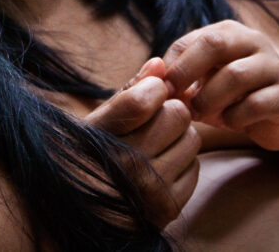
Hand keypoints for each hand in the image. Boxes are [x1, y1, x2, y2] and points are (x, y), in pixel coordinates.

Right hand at [85, 57, 201, 226]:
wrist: (84, 214)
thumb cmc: (93, 154)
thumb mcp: (99, 120)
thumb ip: (130, 91)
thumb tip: (160, 63)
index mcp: (98, 137)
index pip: (143, 100)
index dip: (153, 88)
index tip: (148, 92)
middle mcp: (124, 165)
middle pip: (177, 114)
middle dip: (168, 113)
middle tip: (151, 124)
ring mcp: (148, 190)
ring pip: (192, 138)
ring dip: (179, 138)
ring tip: (155, 147)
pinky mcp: (168, 207)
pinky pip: (195, 166)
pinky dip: (182, 164)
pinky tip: (160, 169)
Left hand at [162, 20, 278, 151]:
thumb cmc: (234, 99)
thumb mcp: (203, 85)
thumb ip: (175, 81)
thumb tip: (139, 84)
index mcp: (228, 33)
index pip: (190, 40)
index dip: (170, 66)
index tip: (160, 91)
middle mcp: (253, 42)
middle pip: (214, 45)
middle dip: (187, 72)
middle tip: (175, 98)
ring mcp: (273, 67)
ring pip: (235, 75)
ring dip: (209, 99)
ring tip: (200, 113)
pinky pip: (256, 103)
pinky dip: (235, 117)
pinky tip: (229, 122)